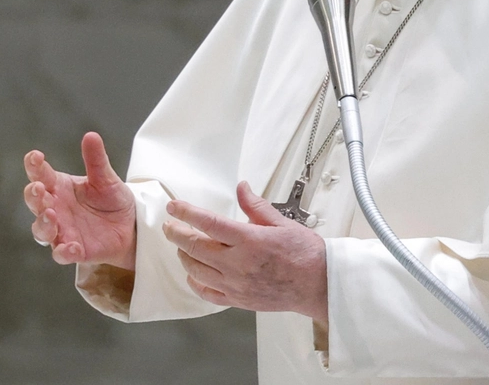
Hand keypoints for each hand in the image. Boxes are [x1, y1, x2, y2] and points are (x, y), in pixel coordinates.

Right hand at [24, 132, 136, 269]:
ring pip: (42, 230)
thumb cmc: (112, 200)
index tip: (34, 156)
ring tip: (50, 215)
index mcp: (59, 187)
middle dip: (33, 196)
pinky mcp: (76, 250)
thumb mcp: (106, 178)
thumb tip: (91, 136)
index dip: (34, 166)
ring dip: (43, 224)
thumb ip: (97, 160)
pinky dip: (63, 251)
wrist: (132, 225)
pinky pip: (63, 254)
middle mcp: (56, 209)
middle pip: (35, 203)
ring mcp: (63, 231)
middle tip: (38, 188)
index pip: (40, 175)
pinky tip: (69, 246)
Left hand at [163, 181, 328, 322]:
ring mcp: (236, 284)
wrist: (318, 284)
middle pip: (195, 247)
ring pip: (196, 270)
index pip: (209, 223)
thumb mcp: (281, 222)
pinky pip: (207, 293)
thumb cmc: (305, 254)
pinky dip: (195, 282)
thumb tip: (242, 188)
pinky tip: (193, 274)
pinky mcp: (238, 299)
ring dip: (184, 255)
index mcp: (249, 240)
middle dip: (177, 233)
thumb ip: (256, 206)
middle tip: (170, 225)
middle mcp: (238, 263)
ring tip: (181, 246)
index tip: (174, 207)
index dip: (187, 213)